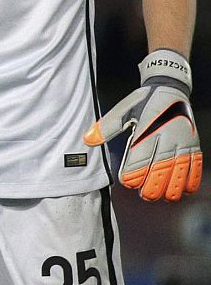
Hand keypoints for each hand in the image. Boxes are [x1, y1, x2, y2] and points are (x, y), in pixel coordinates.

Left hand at [86, 49, 201, 200]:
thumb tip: (88, 140)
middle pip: (161, 169)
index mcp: (146, 130)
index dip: (133, 175)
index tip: (127, 182)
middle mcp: (167, 137)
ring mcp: (182, 141)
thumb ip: (106, 127)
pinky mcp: (193, 144)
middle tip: (145, 195)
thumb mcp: (123, 110)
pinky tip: (184, 190)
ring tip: (162, 196)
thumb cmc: (144, 101)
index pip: (139, 159)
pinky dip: (191, 179)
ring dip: (172, 187)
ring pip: (179, 170)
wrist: (171, 88)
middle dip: (153, 186)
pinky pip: (196, 165)